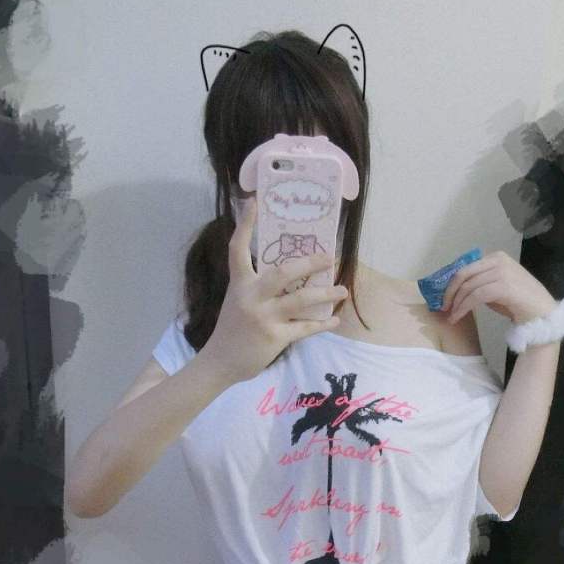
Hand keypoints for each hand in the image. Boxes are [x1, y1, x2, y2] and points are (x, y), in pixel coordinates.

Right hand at [209, 197, 348, 382]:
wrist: (220, 362)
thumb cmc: (233, 328)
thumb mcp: (238, 300)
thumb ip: (258, 286)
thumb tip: (290, 272)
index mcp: (239, 283)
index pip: (238, 249)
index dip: (245, 225)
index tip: (254, 202)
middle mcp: (250, 296)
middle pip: (283, 272)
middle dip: (309, 262)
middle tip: (330, 256)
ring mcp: (263, 317)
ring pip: (300, 300)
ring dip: (326, 293)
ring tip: (342, 290)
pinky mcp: (274, 337)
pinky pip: (304, 328)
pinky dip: (322, 324)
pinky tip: (335, 320)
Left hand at [441, 250, 555, 325]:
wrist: (542, 314)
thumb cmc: (520, 304)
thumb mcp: (496, 289)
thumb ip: (480, 284)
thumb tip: (457, 290)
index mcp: (497, 257)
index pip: (466, 268)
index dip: (452, 283)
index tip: (445, 298)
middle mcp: (499, 260)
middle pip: (464, 274)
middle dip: (450, 292)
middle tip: (443, 308)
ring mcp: (502, 272)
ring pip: (468, 286)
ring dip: (456, 303)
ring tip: (451, 316)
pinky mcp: (504, 286)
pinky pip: (476, 296)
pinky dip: (464, 307)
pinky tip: (458, 317)